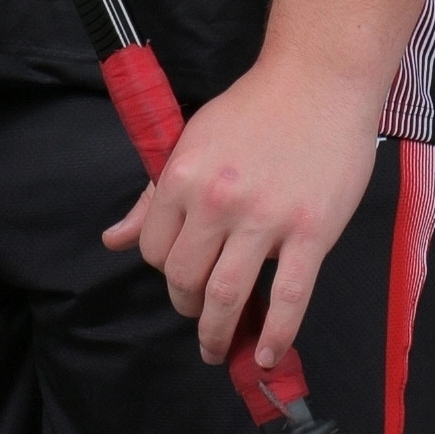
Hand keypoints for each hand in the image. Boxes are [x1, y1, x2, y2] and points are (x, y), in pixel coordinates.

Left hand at [103, 59, 381, 373]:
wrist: (319, 79)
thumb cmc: (255, 108)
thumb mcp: (191, 142)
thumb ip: (153, 197)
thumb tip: (115, 240)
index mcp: (182, 177)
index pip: (155, 249)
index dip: (164, 270)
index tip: (182, 275)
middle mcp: (217, 200)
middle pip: (185, 278)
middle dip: (188, 307)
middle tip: (200, 316)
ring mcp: (266, 218)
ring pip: (228, 295)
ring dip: (218, 332)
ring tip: (220, 348)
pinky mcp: (311, 231)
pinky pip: (289, 298)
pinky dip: (276, 335)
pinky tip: (267, 354)